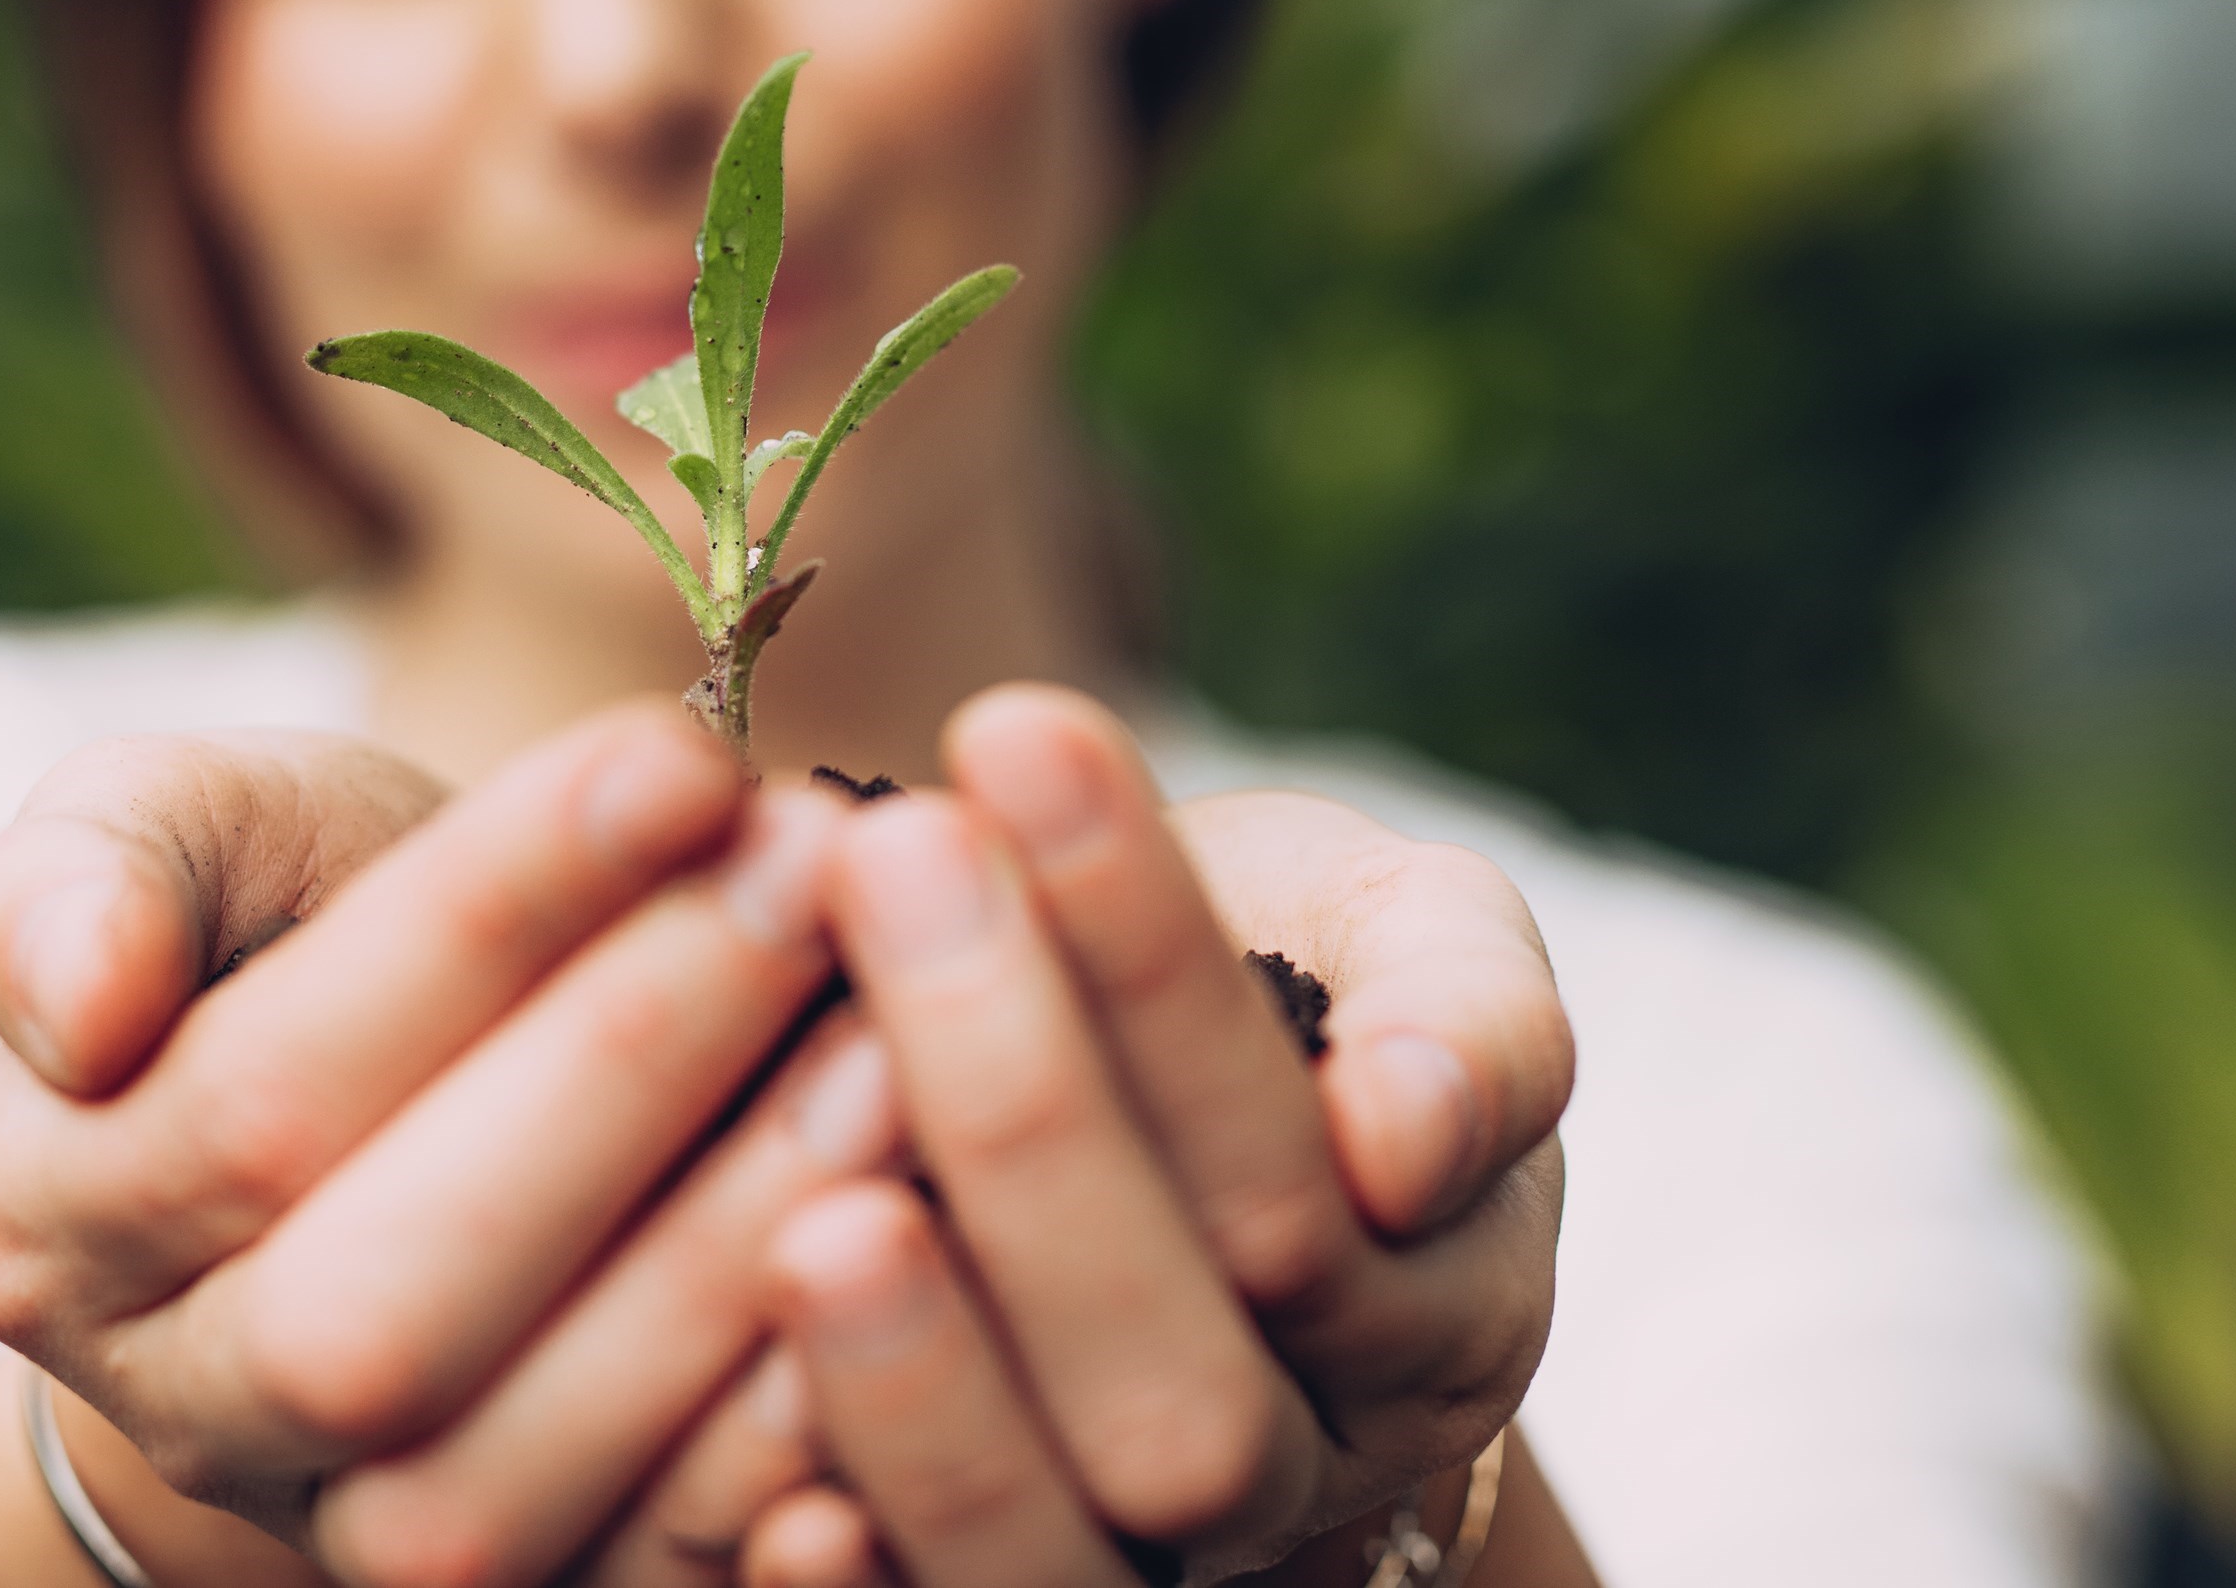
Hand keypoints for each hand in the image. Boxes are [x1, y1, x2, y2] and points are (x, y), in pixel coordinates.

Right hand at [0, 703, 882, 1575]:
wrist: (387, 1130)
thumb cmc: (290, 938)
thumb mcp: (177, 839)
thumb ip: (90, 873)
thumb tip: (84, 994)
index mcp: (49, 1211)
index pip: (262, 1084)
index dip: (487, 919)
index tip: (683, 756)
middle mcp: (182, 1411)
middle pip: (378, 1305)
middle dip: (622, 1074)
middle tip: (818, 876)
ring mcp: (345, 1537)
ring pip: (506, 1475)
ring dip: (724, 1261)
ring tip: (898, 1047)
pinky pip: (638, 1585)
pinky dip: (778, 1471)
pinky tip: (924, 1286)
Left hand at [728, 687, 1572, 1585]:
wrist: (1159, 1123)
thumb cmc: (1272, 986)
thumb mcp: (1402, 942)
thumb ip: (1460, 1009)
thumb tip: (1403, 1134)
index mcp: (1437, 1293)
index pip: (1292, 1153)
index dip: (1150, 953)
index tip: (1013, 731)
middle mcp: (1304, 1461)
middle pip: (1180, 1373)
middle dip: (1026, 1114)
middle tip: (884, 865)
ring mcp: (1150, 1566)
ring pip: (1059, 1541)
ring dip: (927, 1381)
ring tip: (808, 1204)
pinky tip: (775, 1501)